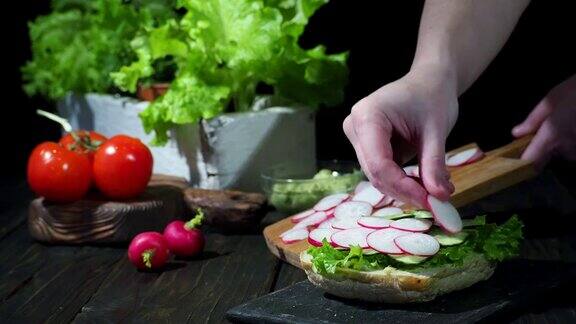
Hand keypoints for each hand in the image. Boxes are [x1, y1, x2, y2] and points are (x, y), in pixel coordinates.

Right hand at [343, 66, 458, 206]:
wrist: (429, 81)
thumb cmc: (432, 96)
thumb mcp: (436, 131)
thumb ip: (434, 165)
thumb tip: (439, 197)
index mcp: (367, 117)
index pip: (379, 164)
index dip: (403, 187)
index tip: (429, 201)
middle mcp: (355, 128)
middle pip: (375, 173)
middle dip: (405, 191)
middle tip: (436, 203)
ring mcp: (358, 137)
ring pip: (378, 176)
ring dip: (405, 188)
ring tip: (435, 192)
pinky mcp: (366, 146)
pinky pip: (382, 171)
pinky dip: (403, 181)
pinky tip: (425, 182)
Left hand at [512, 74, 575, 168]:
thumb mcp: (552, 98)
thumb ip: (534, 119)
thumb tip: (516, 133)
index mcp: (552, 134)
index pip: (532, 161)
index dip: (522, 164)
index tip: (515, 162)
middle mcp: (567, 147)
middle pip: (548, 155)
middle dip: (546, 145)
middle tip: (553, 125)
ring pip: (564, 152)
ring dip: (563, 142)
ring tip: (569, 121)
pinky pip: (575, 149)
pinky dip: (574, 140)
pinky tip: (574, 125)